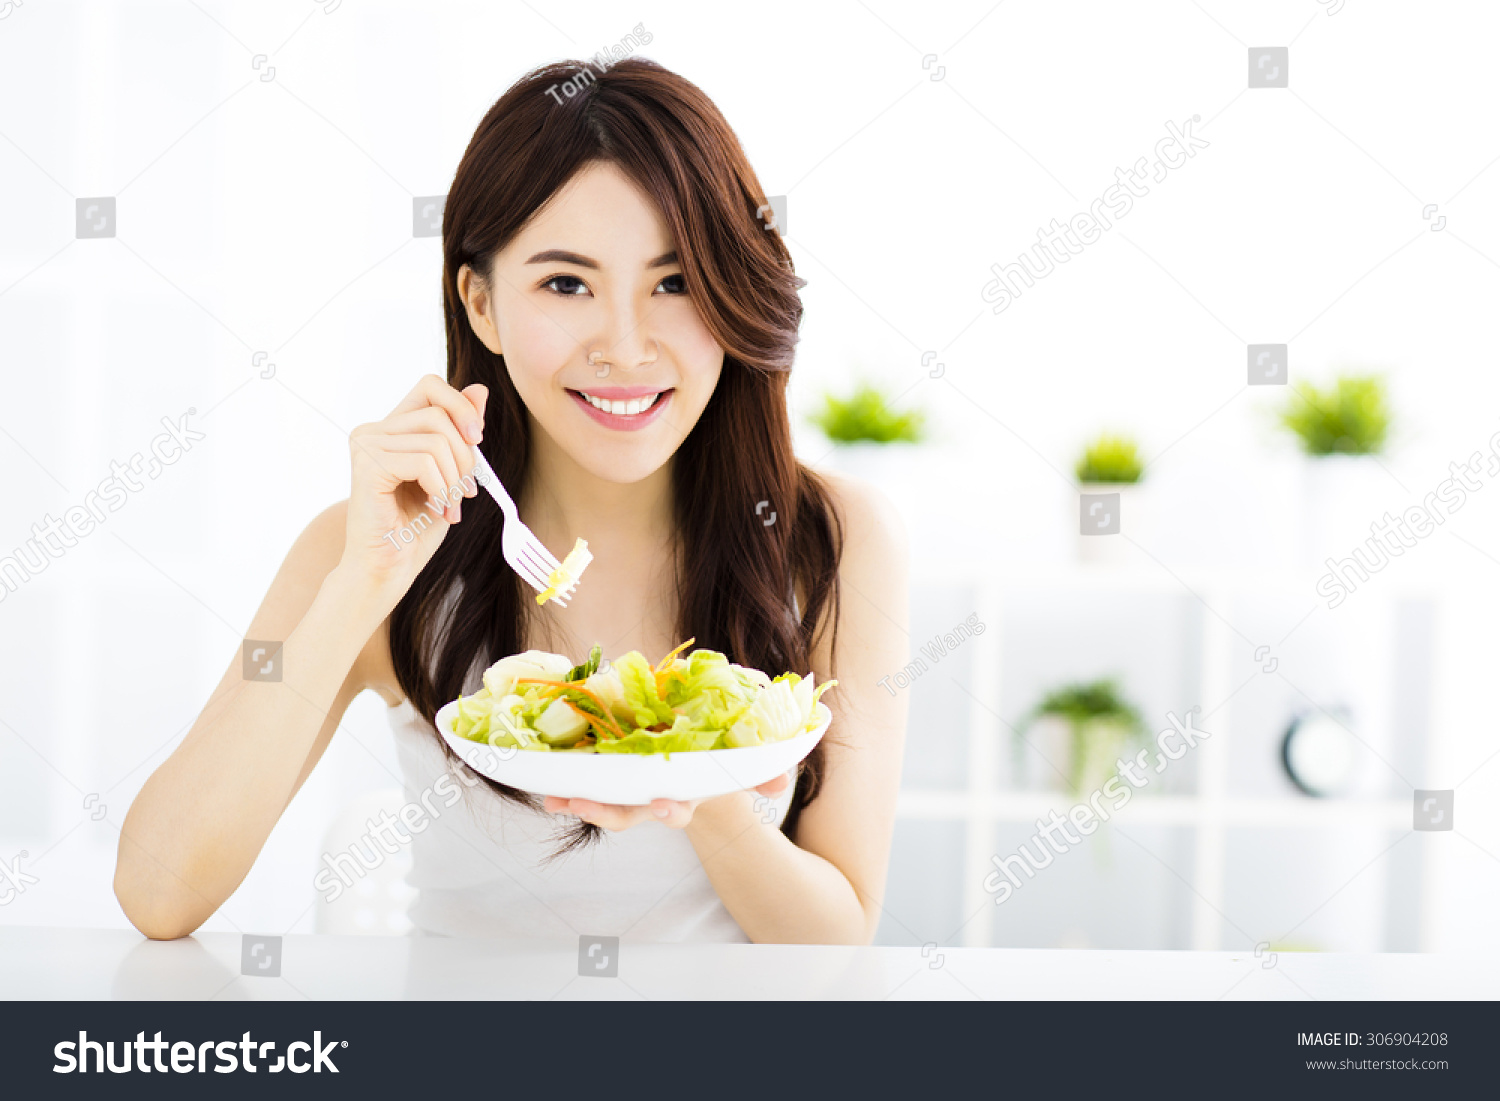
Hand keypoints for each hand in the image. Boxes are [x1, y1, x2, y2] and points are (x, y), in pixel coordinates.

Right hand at [340, 374, 487, 597]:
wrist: (390, 568)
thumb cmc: (416, 526)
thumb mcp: (451, 472)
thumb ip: (460, 433)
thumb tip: (480, 389)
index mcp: (392, 428)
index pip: (431, 386)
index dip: (461, 406)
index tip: (477, 440)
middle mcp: (373, 430)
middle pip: (439, 415)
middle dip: (465, 457)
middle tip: (463, 493)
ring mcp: (366, 445)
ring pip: (436, 440)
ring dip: (454, 480)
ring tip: (448, 506)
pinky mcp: (367, 466)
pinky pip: (423, 462)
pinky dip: (440, 489)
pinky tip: (435, 509)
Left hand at [543, 771, 791, 830]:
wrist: (688, 752)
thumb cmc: (712, 756)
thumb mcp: (737, 762)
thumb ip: (759, 772)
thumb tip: (781, 779)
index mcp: (680, 793)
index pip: (674, 810)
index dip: (669, 810)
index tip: (666, 804)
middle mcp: (648, 797)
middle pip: (627, 814)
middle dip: (606, 813)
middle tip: (585, 807)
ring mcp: (624, 787)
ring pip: (599, 802)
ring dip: (576, 801)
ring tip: (555, 799)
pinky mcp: (605, 770)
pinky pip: (581, 779)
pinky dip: (562, 783)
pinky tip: (544, 785)